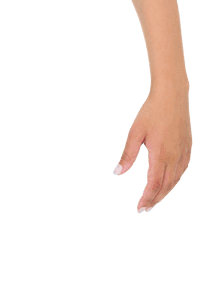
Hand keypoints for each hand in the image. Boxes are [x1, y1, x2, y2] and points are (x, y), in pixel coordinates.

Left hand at [113, 87, 192, 213]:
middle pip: (166, 186)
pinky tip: (167, 184)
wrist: (171, 96)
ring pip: (176, 180)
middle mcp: (175, 156)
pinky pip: (182, 170)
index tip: (139, 209)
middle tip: (144, 209)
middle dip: (155, 199)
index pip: (154, 183)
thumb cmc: (150, 113)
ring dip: (165, 192)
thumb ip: (128, 155)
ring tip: (153, 200)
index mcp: (161, 154)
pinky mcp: (188, 148)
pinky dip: (174, 181)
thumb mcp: (135, 133)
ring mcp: (183, 153)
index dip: (147, 198)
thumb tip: (117, 173)